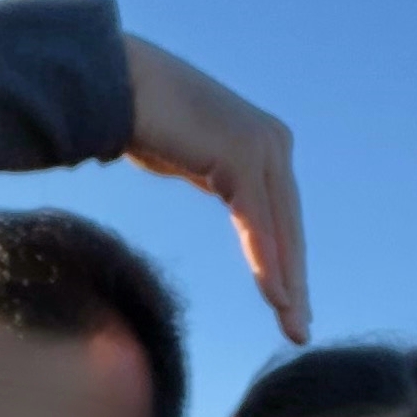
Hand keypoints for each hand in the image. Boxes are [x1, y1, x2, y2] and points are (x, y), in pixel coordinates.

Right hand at [122, 32, 309, 343]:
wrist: (116, 85)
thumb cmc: (140, 119)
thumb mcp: (189, 157)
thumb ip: (213, 175)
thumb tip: (221, 191)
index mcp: (265, 144)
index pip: (282, 216)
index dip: (285, 263)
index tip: (287, 306)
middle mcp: (274, 142)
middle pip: (288, 226)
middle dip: (294, 281)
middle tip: (299, 331)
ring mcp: (263, 146)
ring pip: (280, 228)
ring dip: (286, 282)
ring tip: (292, 325)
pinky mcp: (242, 156)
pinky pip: (258, 221)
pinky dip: (266, 260)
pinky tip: (274, 296)